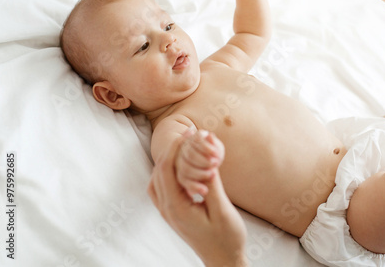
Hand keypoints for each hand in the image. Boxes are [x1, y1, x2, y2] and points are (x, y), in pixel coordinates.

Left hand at [148, 142, 247, 265]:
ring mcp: (167, 212)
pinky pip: (162, 187)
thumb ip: (212, 186)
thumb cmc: (227, 238)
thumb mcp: (222, 211)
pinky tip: (180, 165)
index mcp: (176, 207)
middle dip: (172, 149)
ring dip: (169, 159)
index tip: (189, 131)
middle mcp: (167, 209)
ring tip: (184, 145)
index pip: (166, 169)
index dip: (176, 147)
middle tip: (189, 133)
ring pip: (158, 178)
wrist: (223, 260)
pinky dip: (167, 171)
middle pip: (160, 170)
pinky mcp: (172, 213)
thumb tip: (206, 160)